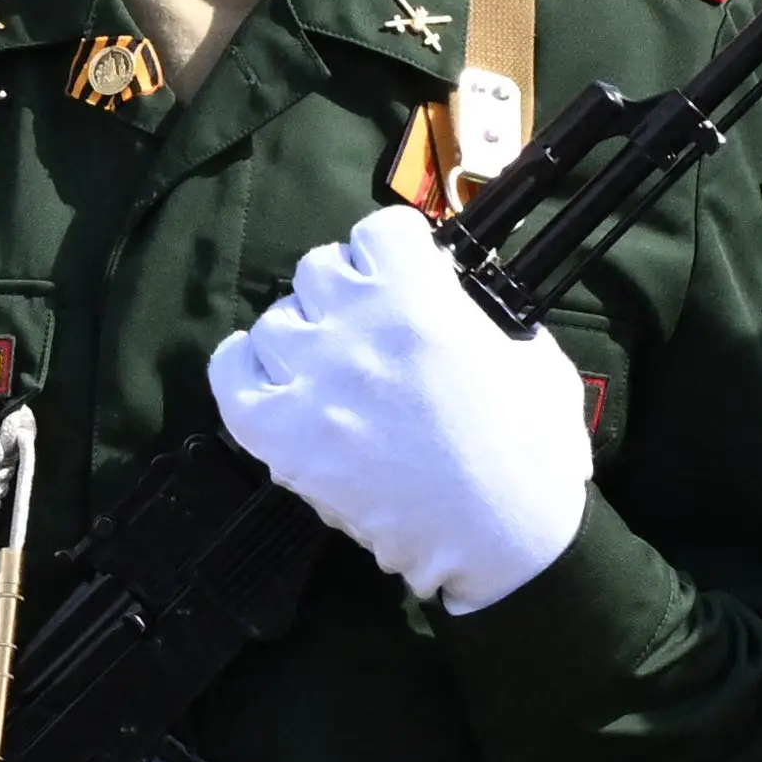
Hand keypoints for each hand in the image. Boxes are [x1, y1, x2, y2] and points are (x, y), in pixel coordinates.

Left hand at [210, 204, 589, 611]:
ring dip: (304, 334)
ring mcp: (311, 381)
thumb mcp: (530, 352)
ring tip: (331, 366)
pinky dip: (247, 367)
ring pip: (275, 320)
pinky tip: (277, 379)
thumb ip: (476, 313)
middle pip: (319, 267)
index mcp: (420, 298)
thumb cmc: (531, 446)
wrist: (503, 532)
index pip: (378, 229)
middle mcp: (356, 327)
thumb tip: (446, 298)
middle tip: (371, 326)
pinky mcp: (280, 436)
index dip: (394, 251)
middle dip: (347, 290)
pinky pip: (230, 373)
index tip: (406, 273)